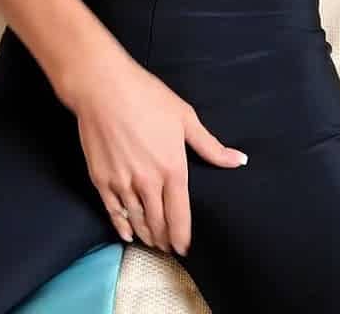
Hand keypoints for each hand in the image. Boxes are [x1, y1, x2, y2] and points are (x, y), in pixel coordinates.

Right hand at [68, 54, 247, 256]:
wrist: (103, 88)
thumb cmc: (146, 97)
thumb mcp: (185, 117)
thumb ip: (210, 146)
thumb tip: (239, 160)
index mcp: (172, 168)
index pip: (180, 214)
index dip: (182, 236)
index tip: (185, 248)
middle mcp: (148, 182)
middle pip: (158, 222)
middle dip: (165, 239)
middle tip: (169, 249)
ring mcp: (122, 182)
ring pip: (136, 219)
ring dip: (146, 235)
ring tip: (152, 243)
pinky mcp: (101, 179)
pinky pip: (113, 211)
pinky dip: (121, 225)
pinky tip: (127, 233)